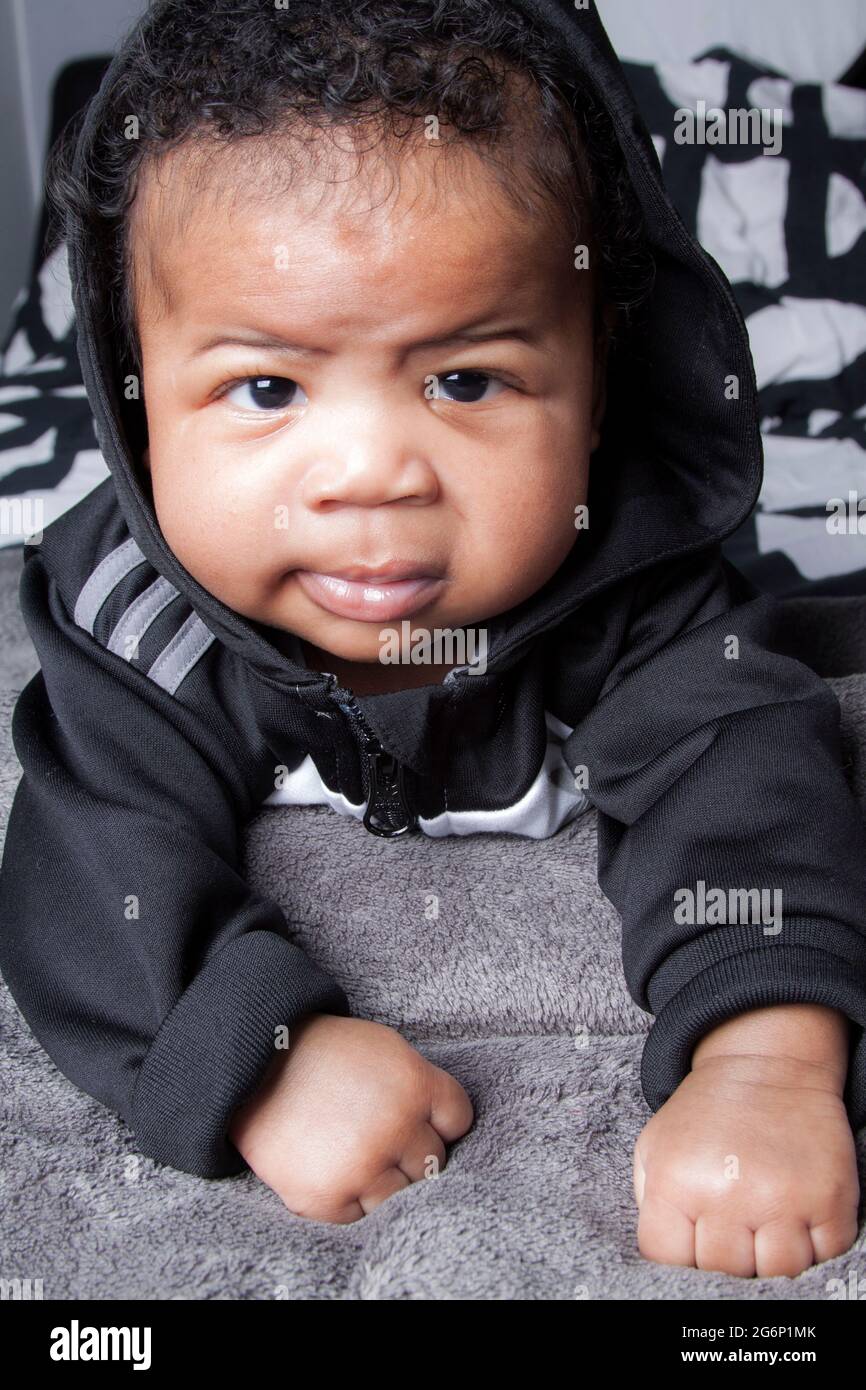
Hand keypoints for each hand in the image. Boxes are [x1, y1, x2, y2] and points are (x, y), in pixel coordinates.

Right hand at [228, 1013, 473, 1221]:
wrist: (252, 1065)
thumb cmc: (324, 1055)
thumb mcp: (384, 1049)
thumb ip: (419, 1086)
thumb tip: (447, 1129)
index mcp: (414, 1085)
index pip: (458, 1120)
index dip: (438, 1120)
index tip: (415, 1117)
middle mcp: (395, 1128)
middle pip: (432, 1162)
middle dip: (409, 1151)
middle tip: (376, 1133)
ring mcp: (362, 1166)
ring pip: (402, 1197)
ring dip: (384, 1181)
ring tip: (355, 1154)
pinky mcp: (327, 1197)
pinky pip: (360, 1215)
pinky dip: (349, 1198)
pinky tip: (331, 1168)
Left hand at [633, 1052, 859, 1276]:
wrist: (766, 1064)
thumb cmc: (706, 1112)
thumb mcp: (656, 1146)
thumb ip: (651, 1205)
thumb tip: (668, 1257)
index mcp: (677, 1180)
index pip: (667, 1258)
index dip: (679, 1256)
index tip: (692, 1240)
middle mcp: (729, 1194)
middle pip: (724, 1272)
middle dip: (726, 1258)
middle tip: (732, 1229)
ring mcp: (784, 1198)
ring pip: (777, 1273)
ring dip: (770, 1258)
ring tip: (763, 1225)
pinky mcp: (830, 1197)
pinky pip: (824, 1255)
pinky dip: (813, 1247)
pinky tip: (795, 1218)